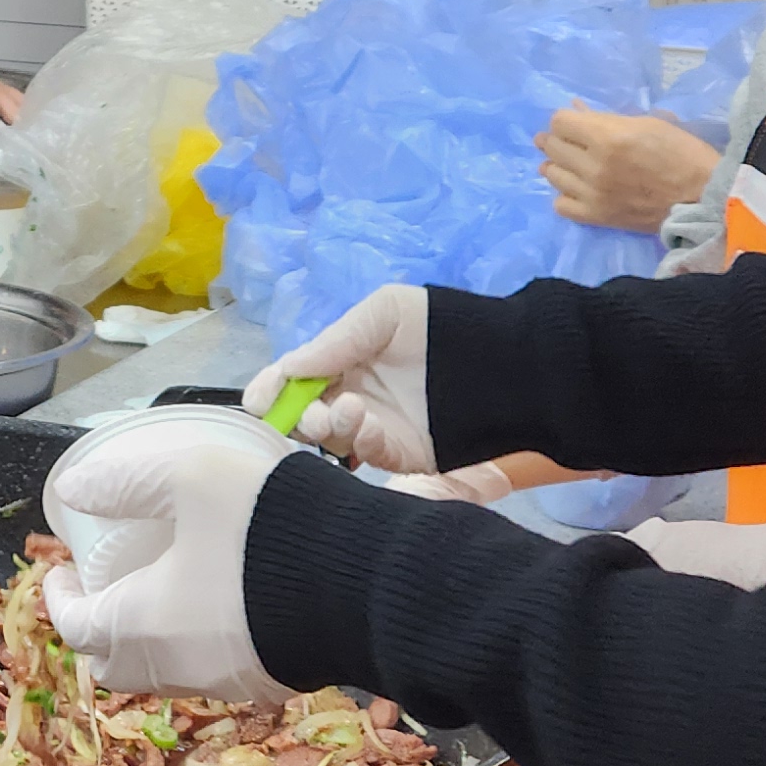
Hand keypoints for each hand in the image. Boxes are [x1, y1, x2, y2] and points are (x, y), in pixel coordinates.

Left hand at [40, 428, 294, 700]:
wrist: (366, 583)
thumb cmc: (266, 526)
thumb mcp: (191, 476)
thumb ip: (126, 481)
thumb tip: (73, 490)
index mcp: (142, 625)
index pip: (75, 628)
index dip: (60, 598)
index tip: (62, 572)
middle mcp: (177, 668)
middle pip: (114, 664)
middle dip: (99, 627)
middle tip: (106, 585)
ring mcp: (227, 684)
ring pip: (163, 674)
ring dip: (147, 639)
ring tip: (160, 590)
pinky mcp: (270, 683)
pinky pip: (212, 674)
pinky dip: (195, 648)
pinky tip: (219, 607)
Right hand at [244, 284, 433, 476]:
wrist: (504, 360)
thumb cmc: (441, 325)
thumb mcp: (385, 312)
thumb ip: (336, 339)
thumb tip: (290, 368)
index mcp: (341, 361)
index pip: (292, 379)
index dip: (270, 389)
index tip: (260, 401)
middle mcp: (350, 395)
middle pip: (302, 414)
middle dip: (294, 416)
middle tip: (309, 412)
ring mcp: (374, 426)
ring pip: (329, 438)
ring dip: (326, 427)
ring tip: (347, 409)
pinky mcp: (398, 453)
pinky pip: (365, 454)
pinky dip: (358, 440)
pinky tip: (365, 422)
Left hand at [535, 106, 721, 232]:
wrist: (702, 197)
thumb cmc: (681, 153)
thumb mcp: (647, 123)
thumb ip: (607, 119)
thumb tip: (576, 110)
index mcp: (607, 138)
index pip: (560, 122)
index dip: (566, 118)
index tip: (575, 121)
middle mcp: (593, 166)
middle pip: (552, 146)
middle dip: (557, 139)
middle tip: (567, 140)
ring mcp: (592, 194)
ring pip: (552, 175)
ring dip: (558, 165)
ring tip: (569, 163)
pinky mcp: (598, 218)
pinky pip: (561, 205)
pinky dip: (564, 195)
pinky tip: (576, 189)